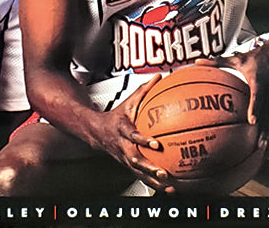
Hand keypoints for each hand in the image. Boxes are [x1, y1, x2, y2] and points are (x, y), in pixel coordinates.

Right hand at [96, 75, 175, 193]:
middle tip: (164, 171)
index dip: (143, 140)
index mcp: (123, 129)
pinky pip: (142, 178)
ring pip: (138, 173)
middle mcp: (123, 146)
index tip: (156, 144)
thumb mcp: (129, 101)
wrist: (98, 132)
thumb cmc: (118, 115)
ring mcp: (125, 159)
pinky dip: (155, 185)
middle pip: (135, 160)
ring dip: (153, 180)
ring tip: (169, 184)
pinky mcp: (128, 167)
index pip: (132, 135)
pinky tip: (170, 190)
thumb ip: (145, 90)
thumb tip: (160, 77)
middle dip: (149, 167)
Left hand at [217, 47, 268, 149]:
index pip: (258, 96)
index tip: (251, 121)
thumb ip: (217, 62)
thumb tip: (197, 62)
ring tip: (265, 156)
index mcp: (259, 81)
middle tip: (258, 148)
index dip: (255, 109)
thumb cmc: (258, 56)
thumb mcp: (237, 58)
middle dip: (265, 132)